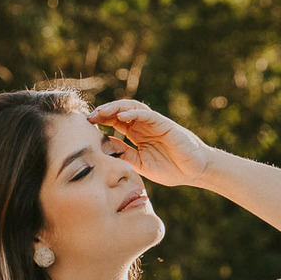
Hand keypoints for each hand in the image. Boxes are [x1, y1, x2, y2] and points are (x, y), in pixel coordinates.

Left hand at [86, 98, 214, 188]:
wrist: (194, 172)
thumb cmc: (171, 169)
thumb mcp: (141, 165)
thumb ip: (125, 155)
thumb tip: (105, 149)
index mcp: (138, 134)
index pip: (115, 122)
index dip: (101, 121)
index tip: (86, 125)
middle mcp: (144, 125)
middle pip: (120, 111)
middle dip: (103, 112)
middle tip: (88, 117)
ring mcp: (154, 123)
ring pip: (132, 108)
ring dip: (115, 108)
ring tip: (101, 112)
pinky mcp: (165, 124)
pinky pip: (147, 114)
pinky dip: (134, 112)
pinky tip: (121, 115)